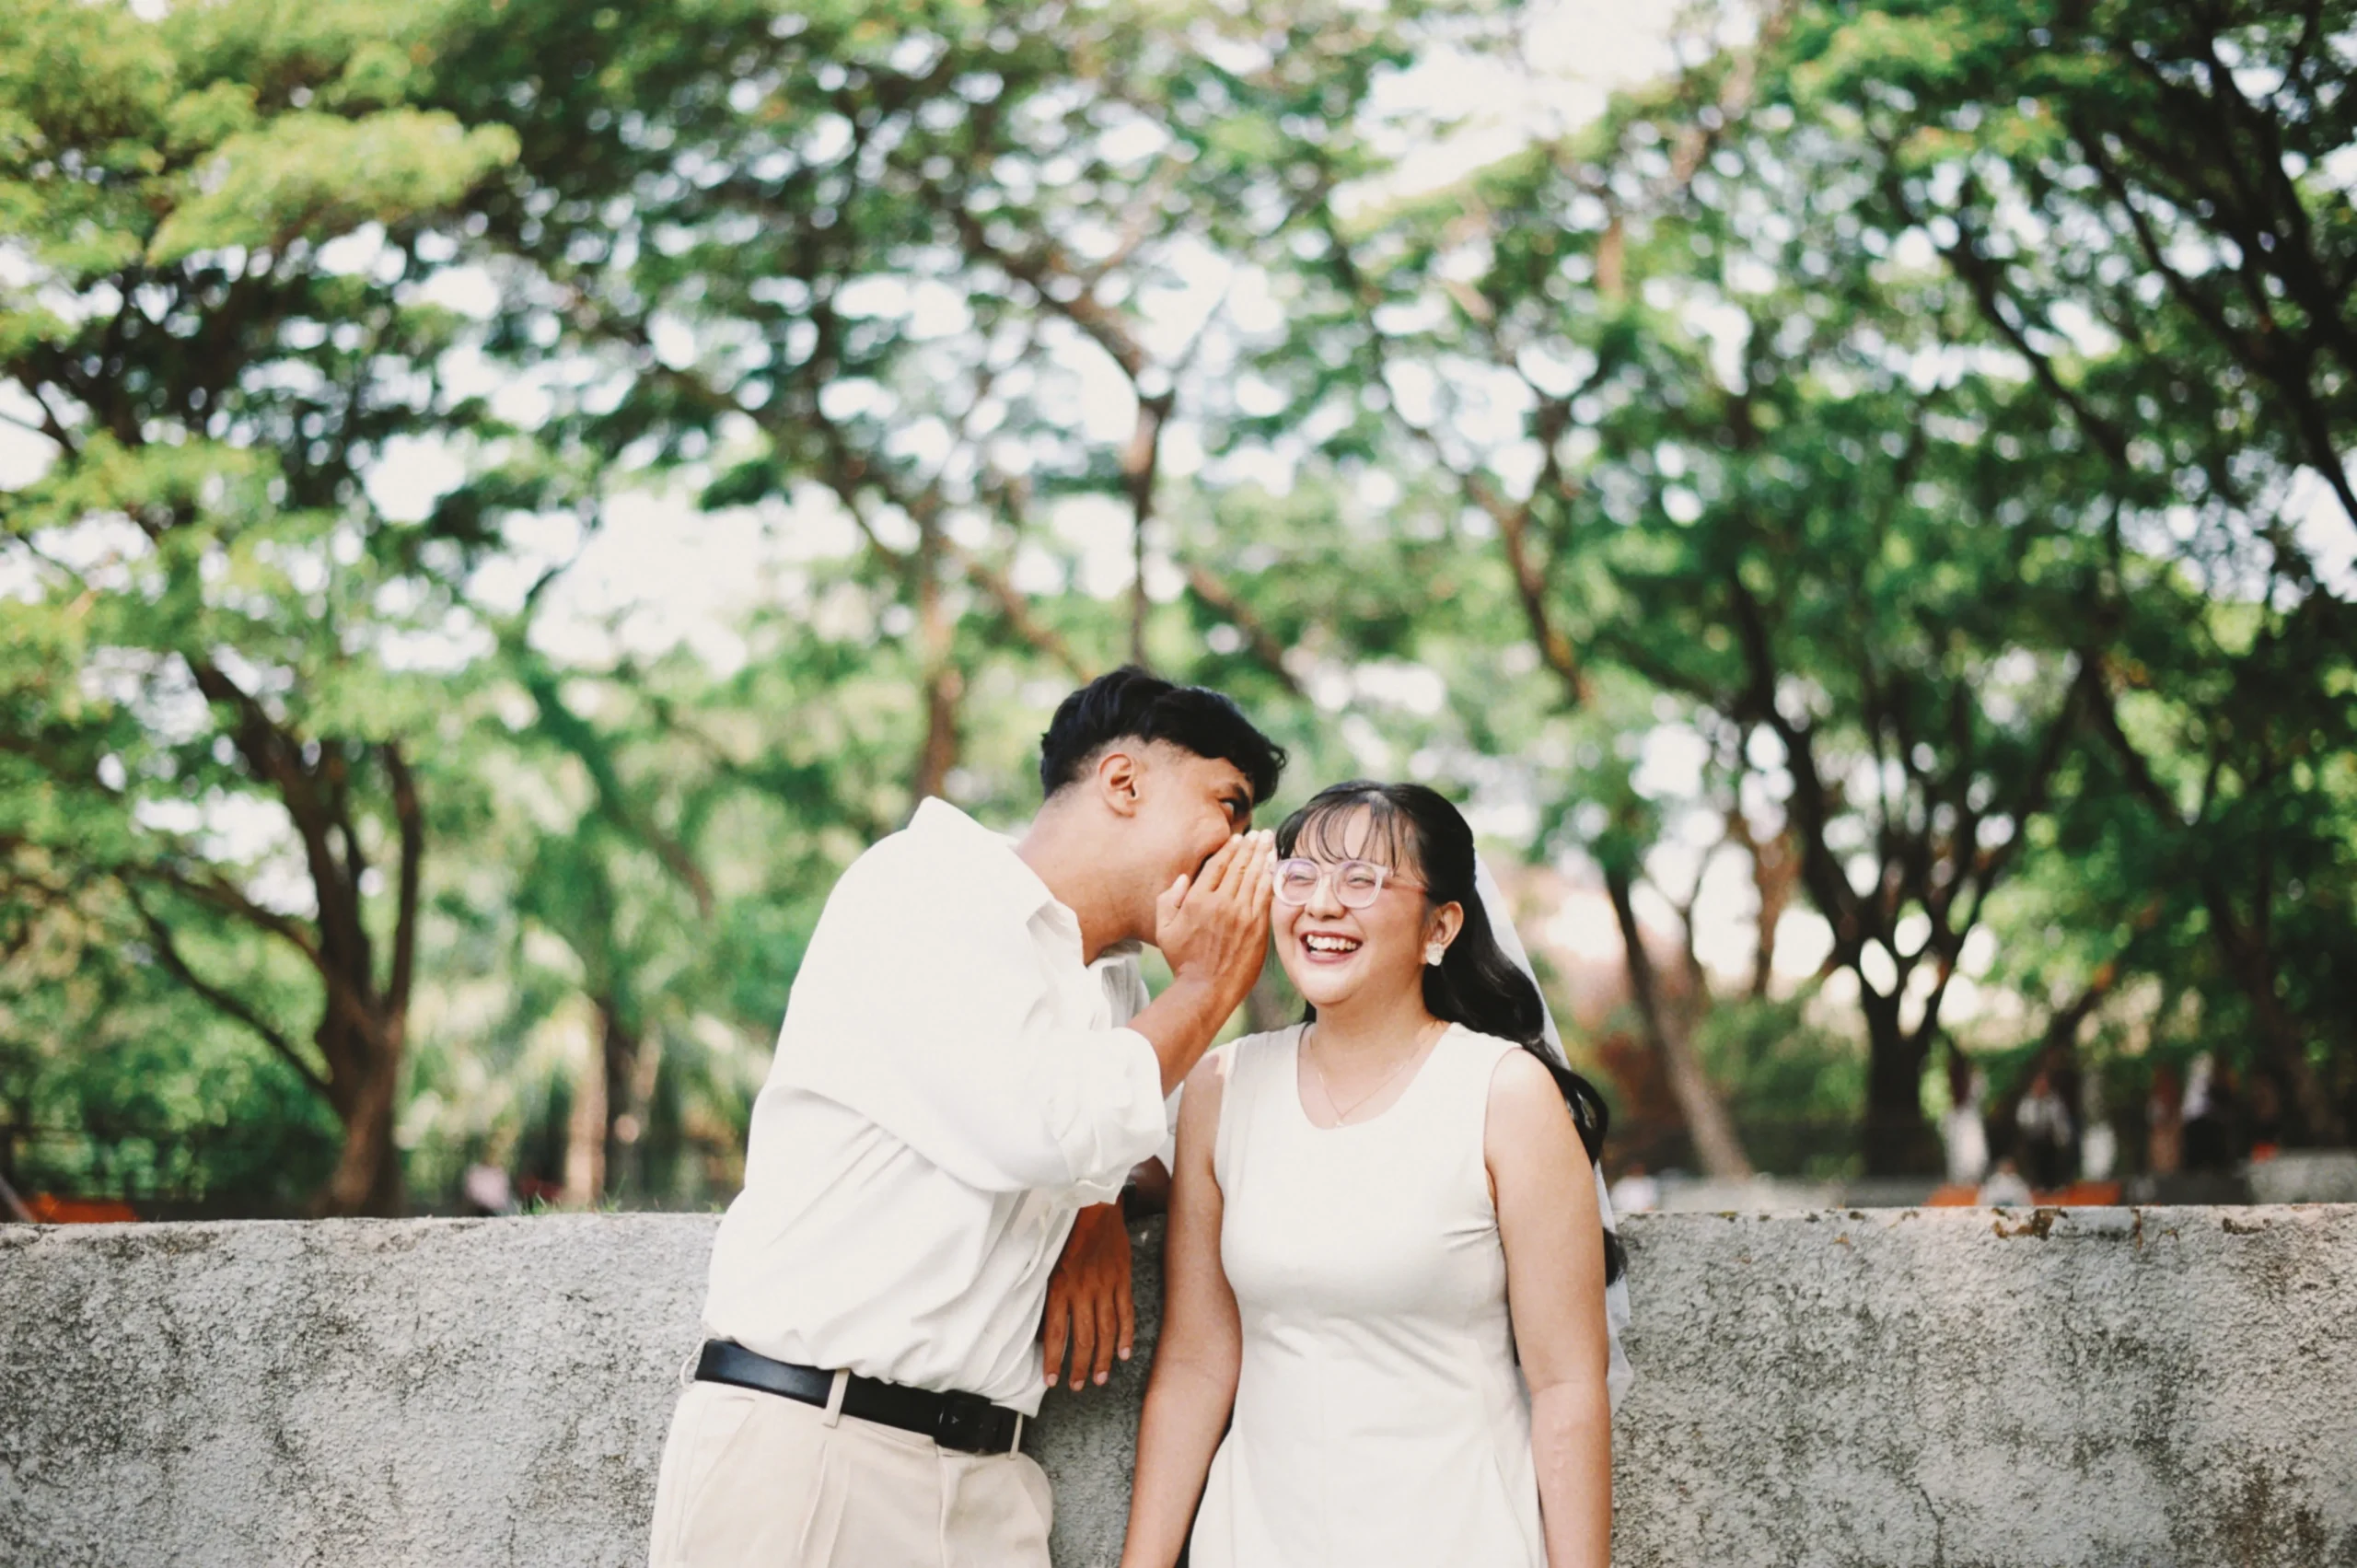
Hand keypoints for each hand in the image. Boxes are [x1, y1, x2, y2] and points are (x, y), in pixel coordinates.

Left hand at [1043, 1200, 1134, 1390]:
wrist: (1094, 1201)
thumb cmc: (1065, 1229)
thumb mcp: (1047, 1259)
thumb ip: (1047, 1292)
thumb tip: (1044, 1327)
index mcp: (1060, 1285)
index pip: (1057, 1333)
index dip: (1054, 1359)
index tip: (1051, 1380)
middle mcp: (1083, 1289)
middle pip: (1083, 1338)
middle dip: (1080, 1366)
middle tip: (1077, 1386)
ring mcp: (1106, 1285)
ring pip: (1106, 1330)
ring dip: (1104, 1358)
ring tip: (1100, 1378)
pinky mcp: (1122, 1278)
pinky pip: (1126, 1313)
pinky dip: (1126, 1335)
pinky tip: (1125, 1353)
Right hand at [1154, 830, 1274, 1013]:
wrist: (1205, 989)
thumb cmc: (1182, 960)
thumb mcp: (1164, 929)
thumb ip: (1168, 899)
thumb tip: (1183, 877)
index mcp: (1197, 900)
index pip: (1217, 865)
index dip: (1229, 849)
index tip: (1237, 838)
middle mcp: (1221, 903)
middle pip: (1239, 866)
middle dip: (1250, 846)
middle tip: (1259, 833)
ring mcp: (1241, 914)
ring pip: (1254, 876)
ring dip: (1263, 855)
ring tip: (1269, 841)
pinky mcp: (1257, 927)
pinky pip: (1265, 894)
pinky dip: (1270, 877)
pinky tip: (1274, 865)